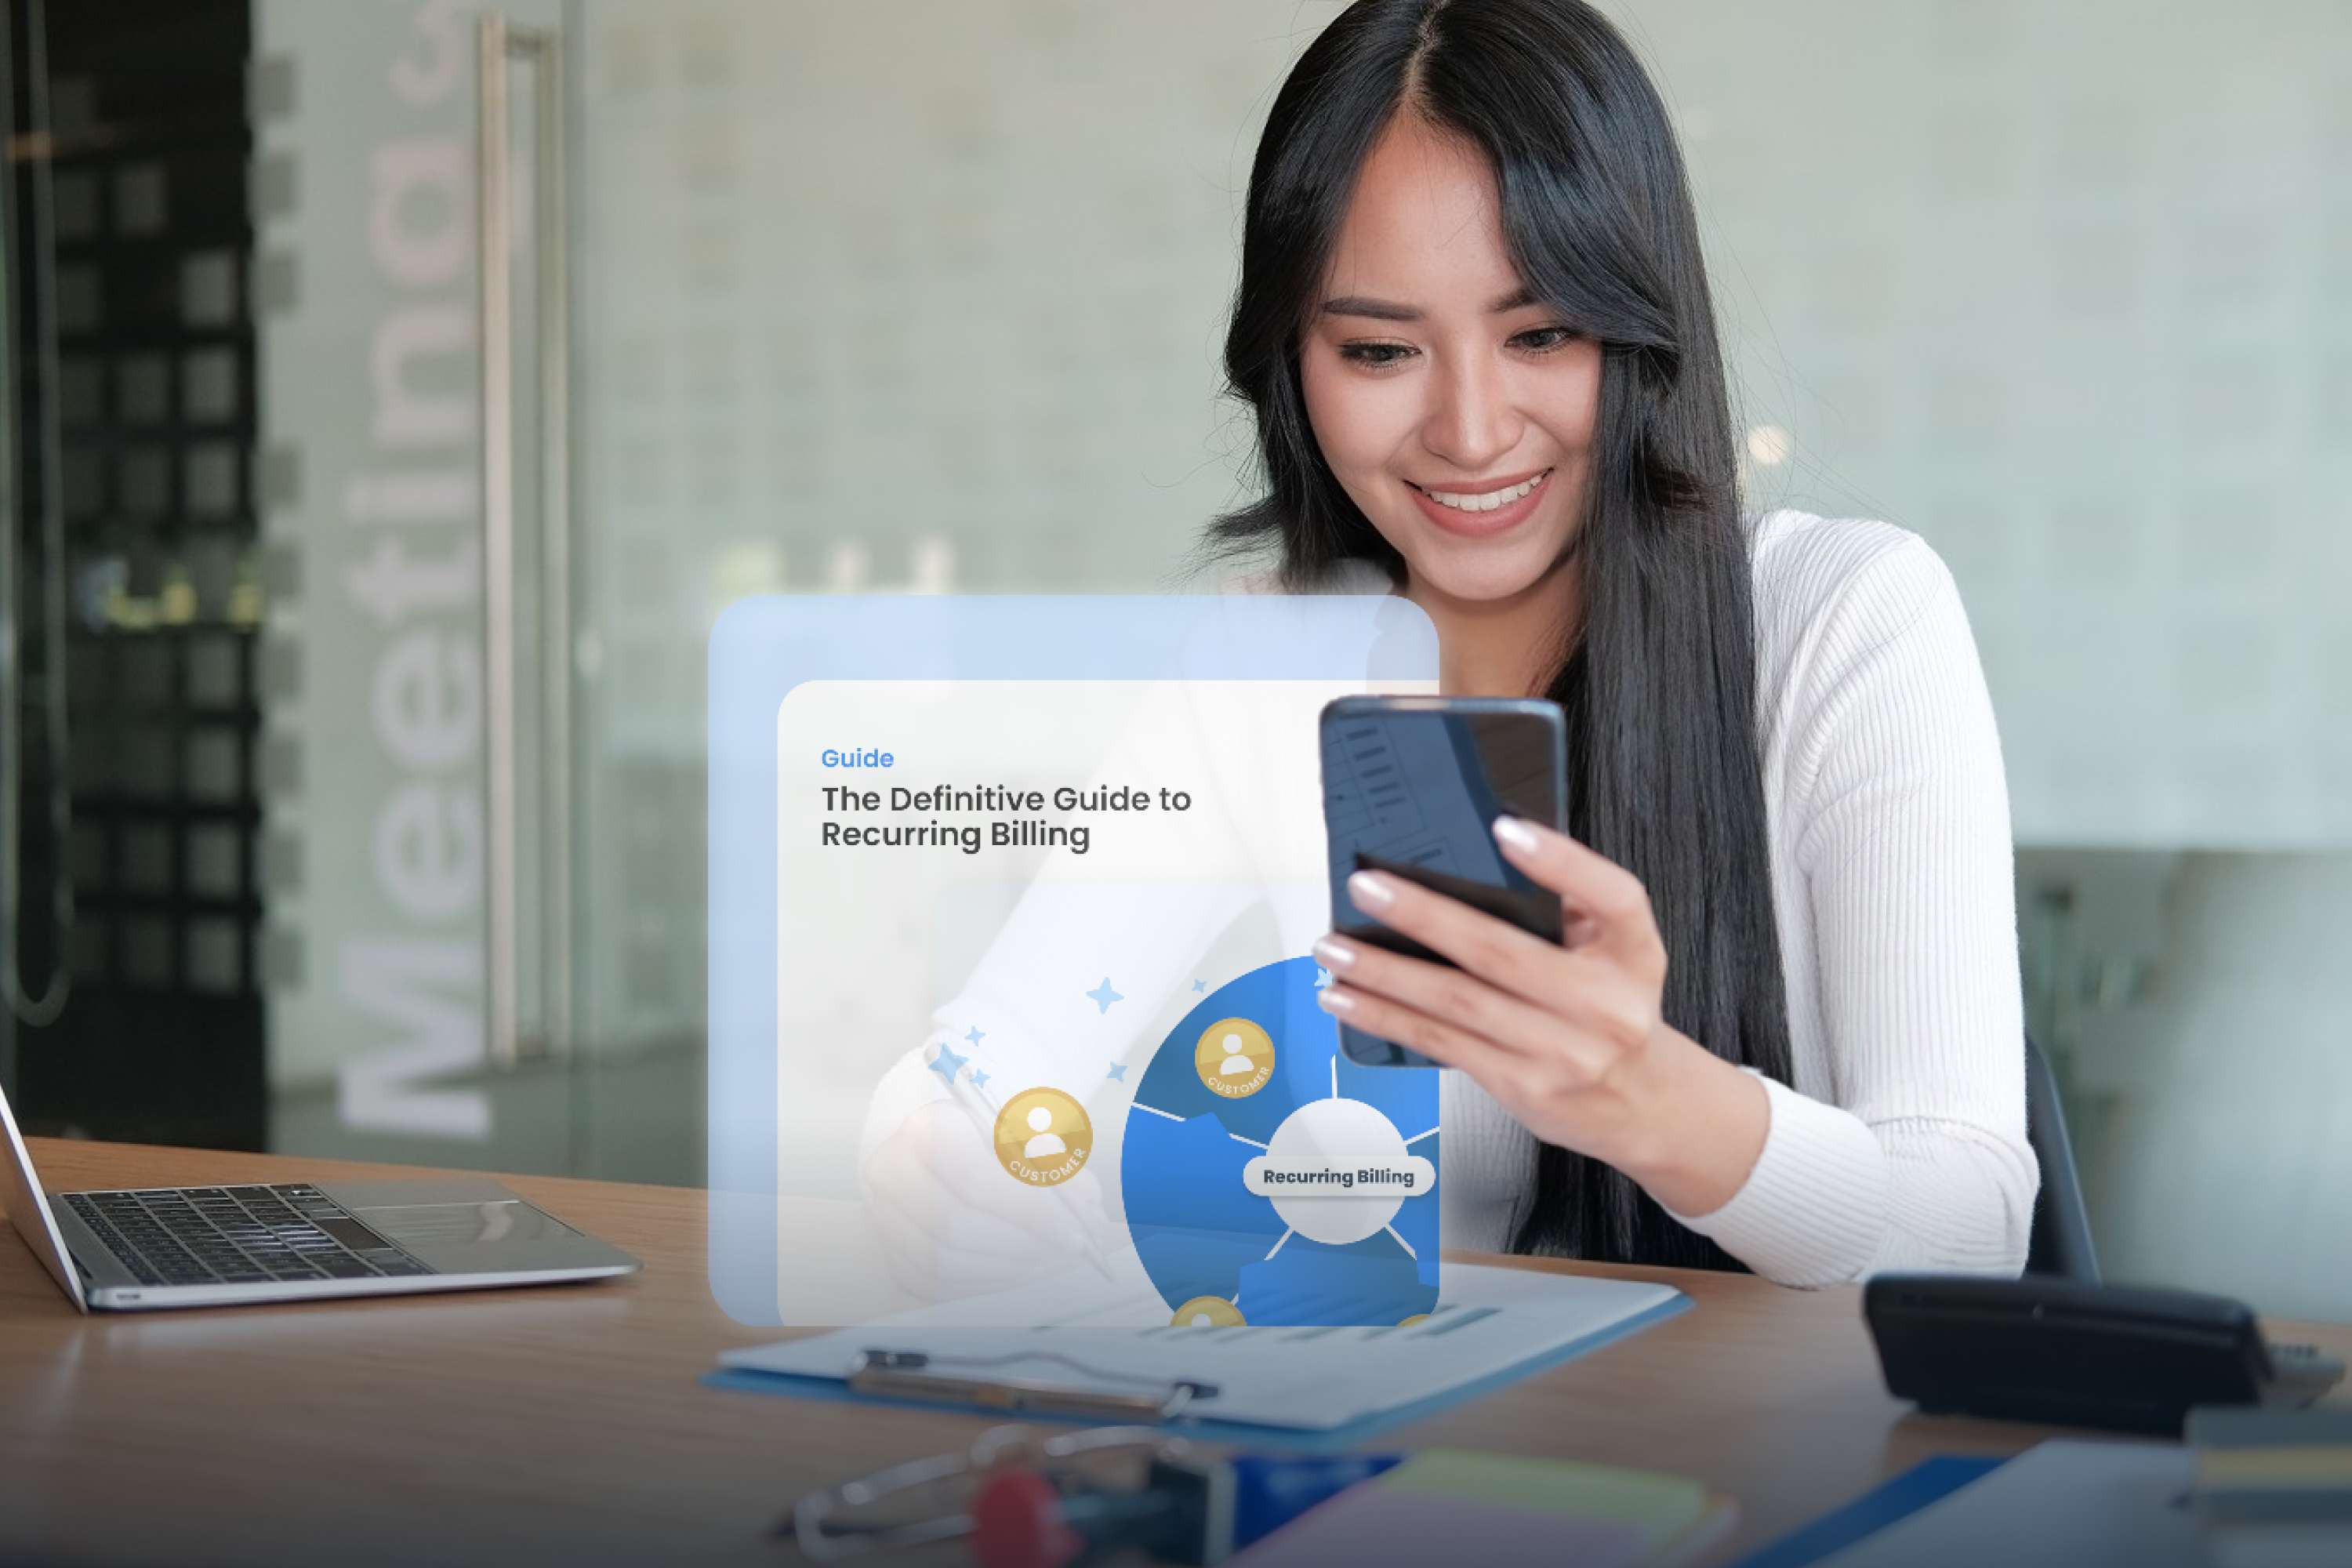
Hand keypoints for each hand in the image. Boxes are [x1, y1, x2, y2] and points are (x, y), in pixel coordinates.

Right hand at [861, 1098, 1113, 1301]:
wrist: (951, 1159)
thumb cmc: (997, 1146)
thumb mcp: (1033, 1140)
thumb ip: (1059, 1171)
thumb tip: (1084, 1216)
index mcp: (928, 1126)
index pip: (972, 1176)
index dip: (1026, 1211)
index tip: (1073, 1234)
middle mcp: (892, 1169)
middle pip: (954, 1224)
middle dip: (1021, 1246)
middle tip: (1068, 1255)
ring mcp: (884, 1217)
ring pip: (945, 1261)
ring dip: (1008, 1269)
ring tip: (1052, 1261)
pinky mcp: (892, 1255)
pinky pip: (938, 1286)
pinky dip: (988, 1284)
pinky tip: (1020, 1271)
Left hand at [1313, 815, 1766, 1215]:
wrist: (1642, 1103)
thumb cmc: (1614, 1009)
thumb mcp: (1618, 950)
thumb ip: (1567, 905)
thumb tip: (1478, 857)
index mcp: (1632, 952)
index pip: (1612, 897)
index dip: (1560, 860)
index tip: (1504, 828)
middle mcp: (1603, 1004)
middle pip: (1502, 952)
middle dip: (1424, 916)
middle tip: (1368, 887)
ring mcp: (1560, 1051)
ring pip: (1457, 1003)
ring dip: (1384, 974)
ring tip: (1335, 948)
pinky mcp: (1520, 1086)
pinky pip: (1441, 1043)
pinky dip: (1387, 1018)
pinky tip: (1347, 997)